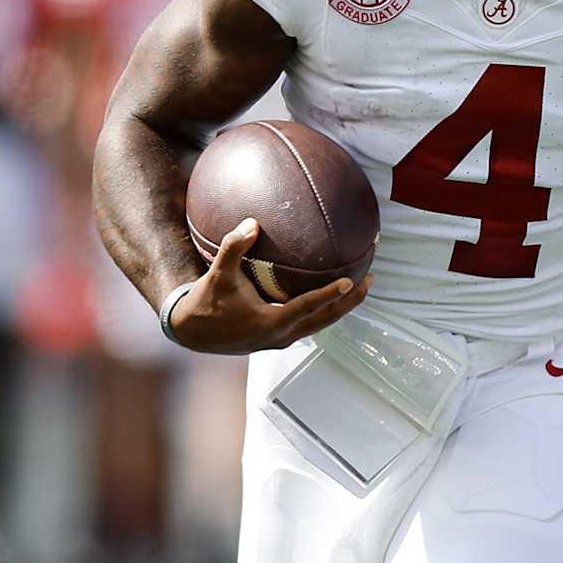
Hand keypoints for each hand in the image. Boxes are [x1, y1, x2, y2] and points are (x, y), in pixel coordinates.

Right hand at [169, 218, 371, 353]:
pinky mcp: (277, 338)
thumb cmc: (206, 302)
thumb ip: (233, 248)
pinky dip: (324, 309)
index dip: (330, 294)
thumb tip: (252, 223)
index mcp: (270, 322)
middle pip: (324, 319)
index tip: (350, 280)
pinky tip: (331, 294)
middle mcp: (280, 335)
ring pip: (319, 324)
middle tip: (369, 281)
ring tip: (360, 287)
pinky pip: (309, 323)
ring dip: (341, 307)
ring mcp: (281, 339)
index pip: (307, 307)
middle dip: (349, 302)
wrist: (193, 332)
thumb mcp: (217, 274)